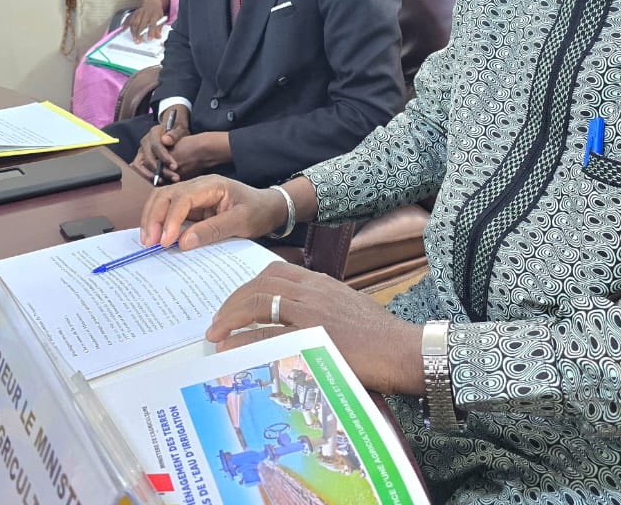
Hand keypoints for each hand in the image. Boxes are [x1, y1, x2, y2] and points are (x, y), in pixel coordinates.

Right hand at [126, 0, 168, 41]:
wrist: (152, 2)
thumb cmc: (156, 12)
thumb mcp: (161, 19)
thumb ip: (159, 28)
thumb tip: (158, 37)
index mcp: (154, 15)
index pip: (152, 24)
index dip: (151, 32)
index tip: (149, 39)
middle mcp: (146, 13)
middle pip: (142, 24)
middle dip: (139, 33)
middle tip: (138, 41)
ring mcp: (139, 13)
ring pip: (134, 22)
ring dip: (133, 31)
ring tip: (134, 38)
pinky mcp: (134, 12)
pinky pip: (129, 18)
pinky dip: (126, 23)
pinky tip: (124, 28)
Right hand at [129, 105, 190, 181]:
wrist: (173, 132)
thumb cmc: (178, 131)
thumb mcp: (180, 129)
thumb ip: (174, 134)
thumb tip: (165, 140)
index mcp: (154, 133)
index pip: (156, 146)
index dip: (165, 157)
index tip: (175, 167)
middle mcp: (145, 142)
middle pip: (146, 158)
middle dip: (159, 170)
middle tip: (173, 178)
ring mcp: (141, 151)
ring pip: (138, 166)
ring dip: (149, 176)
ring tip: (164, 182)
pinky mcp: (140, 159)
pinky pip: (139, 170)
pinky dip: (146, 177)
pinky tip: (159, 182)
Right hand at [140, 174, 287, 249]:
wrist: (270, 208)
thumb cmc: (259, 212)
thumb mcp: (241, 222)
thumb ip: (213, 230)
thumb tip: (183, 241)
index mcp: (211, 185)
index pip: (182, 198)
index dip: (170, 219)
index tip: (165, 241)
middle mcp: (198, 186)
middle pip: (165, 195)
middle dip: (153, 217)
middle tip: (149, 242)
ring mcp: (193, 195)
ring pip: (162, 200)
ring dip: (152, 218)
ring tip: (147, 241)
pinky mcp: (192, 207)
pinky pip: (169, 211)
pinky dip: (159, 222)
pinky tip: (155, 237)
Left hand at [207, 261, 423, 394]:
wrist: (403, 349)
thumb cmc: (380, 336)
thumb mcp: (348, 308)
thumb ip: (322, 306)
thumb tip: (297, 319)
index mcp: (321, 282)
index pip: (275, 272)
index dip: (250, 285)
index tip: (236, 302)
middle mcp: (313, 291)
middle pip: (261, 284)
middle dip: (233, 301)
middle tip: (218, 321)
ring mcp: (311, 312)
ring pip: (259, 303)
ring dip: (231, 317)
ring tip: (217, 334)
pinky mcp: (311, 335)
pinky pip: (267, 333)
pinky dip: (244, 339)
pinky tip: (231, 349)